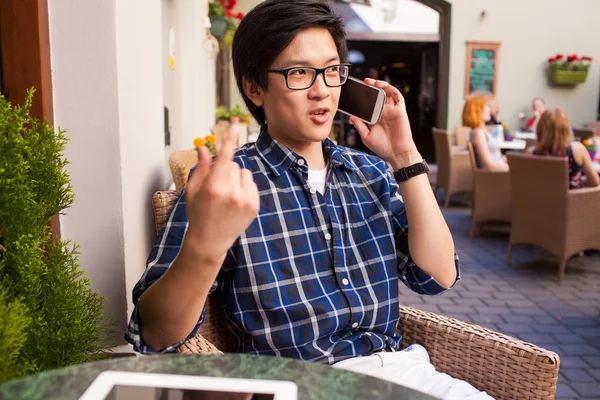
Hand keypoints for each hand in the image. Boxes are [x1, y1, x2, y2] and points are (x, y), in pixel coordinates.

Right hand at [184, 127, 259, 266]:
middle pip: (233, 164)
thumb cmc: (198, 214)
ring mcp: (245, 200)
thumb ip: (201, 167)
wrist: (210, 242)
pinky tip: (235, 201)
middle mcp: (231, 193)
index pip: (224, 157)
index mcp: (213, 187)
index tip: (236, 125)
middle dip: (225, 170)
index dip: (230, 139)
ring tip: (227, 195)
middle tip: (217, 186)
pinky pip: (252, 183)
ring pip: (244, 172)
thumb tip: (204, 148)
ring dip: (236, 178)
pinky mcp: (254, 205)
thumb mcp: (193, 190)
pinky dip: (244, 187)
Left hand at [349, 78, 420, 169]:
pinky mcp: (400, 110)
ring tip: (371, 82)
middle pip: (377, 96)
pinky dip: (391, 89)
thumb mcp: (366, 136)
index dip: (362, 98)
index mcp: (375, 118)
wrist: (397, 153)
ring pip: (387, 94)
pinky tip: (383, 86)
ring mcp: (392, 111)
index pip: (368, 104)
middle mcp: (383, 113)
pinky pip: (397, 96)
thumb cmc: (382, 147)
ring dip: (380, 86)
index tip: (354, 93)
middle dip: (370, 88)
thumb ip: (359, 126)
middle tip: (362, 83)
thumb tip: (351, 117)